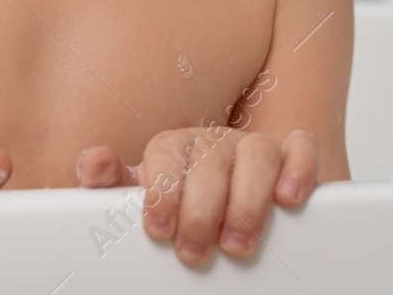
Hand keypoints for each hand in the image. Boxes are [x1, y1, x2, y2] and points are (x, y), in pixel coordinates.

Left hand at [75, 127, 321, 265]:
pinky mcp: (290, 158)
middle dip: (201, 209)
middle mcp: (215, 143)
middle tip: (193, 250)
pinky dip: (298, 169)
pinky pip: (301, 149)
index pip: (166, 152)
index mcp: (175, 147)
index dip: (162, 190)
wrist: (218, 204)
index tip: (158, 229)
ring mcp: (253, 148)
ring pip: (257, 153)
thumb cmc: (177, 204)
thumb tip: (91, 163)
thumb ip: (113, 185)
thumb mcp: (141, 199)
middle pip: (211, 158)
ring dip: (247, 201)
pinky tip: (288, 199)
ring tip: (236, 244)